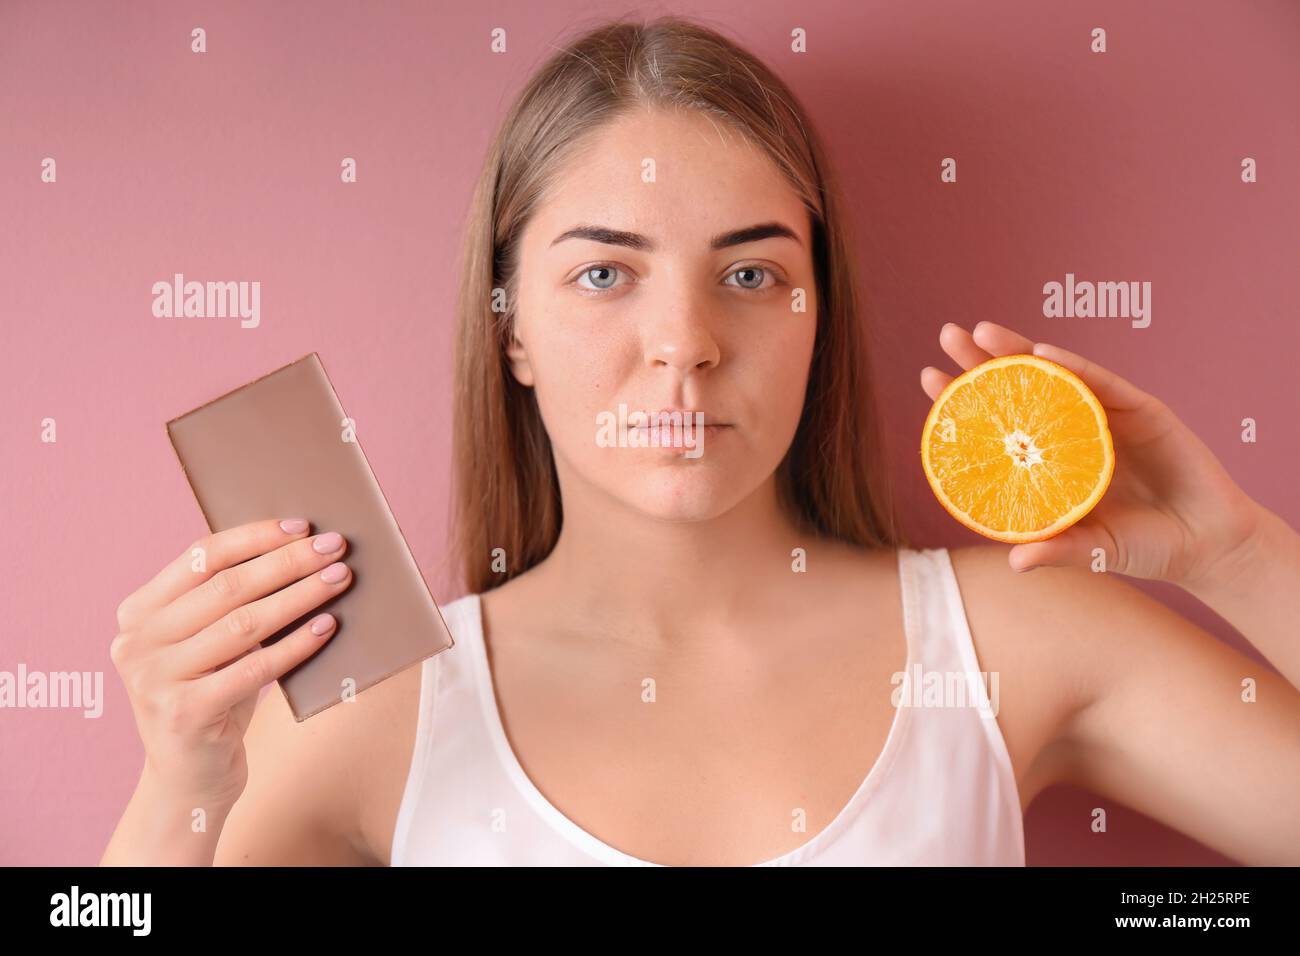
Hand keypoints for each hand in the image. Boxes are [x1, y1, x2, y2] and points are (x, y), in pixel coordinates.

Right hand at [110, 519, 352, 808]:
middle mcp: (136, 642)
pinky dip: (296, 645)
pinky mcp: (184, 714)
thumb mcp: (209, 645)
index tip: (302, 525)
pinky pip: (254, 669)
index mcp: (138, 612)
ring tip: (340, 580)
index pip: (201, 557)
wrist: (189, 779)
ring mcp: (154, 680)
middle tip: (335, 546)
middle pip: (226, 587)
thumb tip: (301, 548)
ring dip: (299, 596)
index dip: (255, 537)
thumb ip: (230, 602)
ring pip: (243, 624)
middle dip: (288, 562)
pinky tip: (329, 627)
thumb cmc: (212, 696)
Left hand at [920, 321, 1264, 587]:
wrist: (1207, 546)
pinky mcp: (1144, 411)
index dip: (964, 400)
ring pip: (1057, 375)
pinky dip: (1075, 368)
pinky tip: (1045, 355)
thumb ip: (1057, 551)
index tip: (928, 379)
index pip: (998, 422)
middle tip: (947, 335)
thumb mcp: (1093, 551)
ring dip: (1020, 350)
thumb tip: (1013, 562)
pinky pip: (1105, 384)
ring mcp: (1107, 416)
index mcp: (1050, 460)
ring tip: (983, 331)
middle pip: (1019, 388)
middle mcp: (1072, 431)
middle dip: (982, 360)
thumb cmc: (1144, 549)